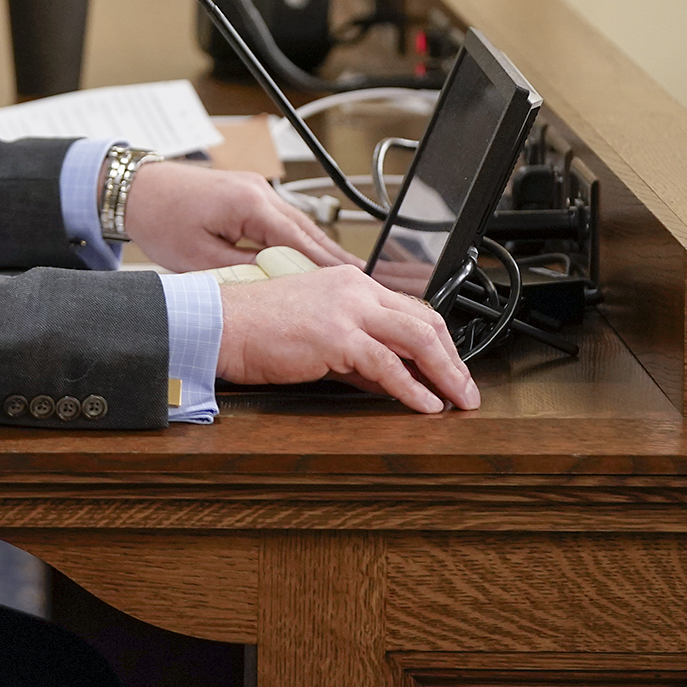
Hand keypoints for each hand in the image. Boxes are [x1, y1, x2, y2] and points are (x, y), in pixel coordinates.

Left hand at [122, 162, 355, 272]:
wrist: (135, 190)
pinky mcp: (248, 192)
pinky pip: (282, 219)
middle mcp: (259, 190)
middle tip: (363, 284)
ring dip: (317, 249)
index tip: (350, 285)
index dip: (326, 266)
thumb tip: (278, 285)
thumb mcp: (200, 258)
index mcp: (249, 203)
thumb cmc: (159, 219)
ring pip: (297, 224)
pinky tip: (308, 257)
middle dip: (333, 258)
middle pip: (307, 230)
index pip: (300, 240)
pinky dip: (297, 239)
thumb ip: (244, 271)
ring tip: (342, 276)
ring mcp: (255, 188)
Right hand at [217, 265, 478, 412]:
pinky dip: (412, 388)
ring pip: (418, 339)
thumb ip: (354, 353)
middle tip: (466, 389)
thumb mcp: (315, 334)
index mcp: (349, 283)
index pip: (412, 310)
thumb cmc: (255, 328)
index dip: (440, 342)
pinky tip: (425, 404)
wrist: (219, 325)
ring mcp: (347, 310)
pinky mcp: (336, 336)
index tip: (451, 368)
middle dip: (454, 359)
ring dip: (446, 373)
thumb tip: (386, 379)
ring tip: (457, 400)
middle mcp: (354, 290)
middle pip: (426, 322)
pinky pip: (388, 364)